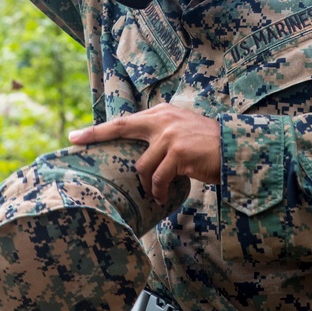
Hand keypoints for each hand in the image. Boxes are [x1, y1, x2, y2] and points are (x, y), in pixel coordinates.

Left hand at [67, 103, 220, 204]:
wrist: (236, 149)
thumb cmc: (210, 146)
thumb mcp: (183, 131)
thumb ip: (162, 135)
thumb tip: (141, 154)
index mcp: (162, 113)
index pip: (126, 121)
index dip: (100, 129)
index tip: (77, 135)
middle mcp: (163, 119)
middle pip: (121, 128)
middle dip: (95, 135)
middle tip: (74, 142)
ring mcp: (169, 135)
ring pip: (142, 165)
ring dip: (148, 184)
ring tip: (158, 192)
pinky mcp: (177, 152)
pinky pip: (158, 179)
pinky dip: (159, 191)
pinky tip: (164, 197)